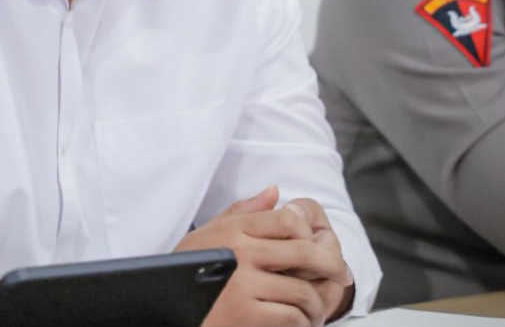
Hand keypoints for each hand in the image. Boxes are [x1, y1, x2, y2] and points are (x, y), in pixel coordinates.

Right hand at [175, 186, 351, 326]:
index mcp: (234, 229)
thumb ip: (242, 211)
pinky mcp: (247, 314)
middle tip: (340, 275)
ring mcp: (244, 284)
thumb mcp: (209, 234)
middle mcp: (240, 252)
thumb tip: (274, 191)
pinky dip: (302, 324)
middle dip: (331, 265)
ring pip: (303, 289)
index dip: (311, 232)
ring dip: (317, 305)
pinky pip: (292, 316)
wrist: (164, 307)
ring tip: (315, 311)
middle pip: (304, 250)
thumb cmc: (187, 273)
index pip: (288, 218)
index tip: (321, 246)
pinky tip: (300, 324)